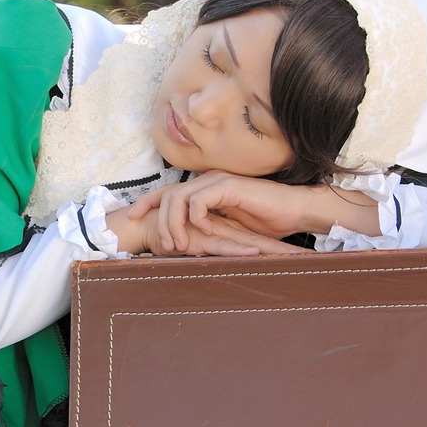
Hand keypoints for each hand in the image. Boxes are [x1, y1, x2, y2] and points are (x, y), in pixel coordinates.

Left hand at [127, 171, 381, 253]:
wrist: (294, 211)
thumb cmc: (265, 221)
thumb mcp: (227, 227)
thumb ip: (205, 228)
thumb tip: (182, 243)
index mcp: (204, 188)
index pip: (167, 192)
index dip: (147, 203)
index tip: (132, 219)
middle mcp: (207, 181)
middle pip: (166, 194)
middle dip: (156, 219)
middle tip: (162, 246)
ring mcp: (217, 182)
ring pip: (178, 198)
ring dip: (174, 224)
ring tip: (177, 245)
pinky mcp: (229, 187)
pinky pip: (199, 201)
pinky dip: (195, 218)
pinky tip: (203, 232)